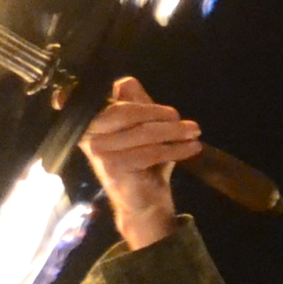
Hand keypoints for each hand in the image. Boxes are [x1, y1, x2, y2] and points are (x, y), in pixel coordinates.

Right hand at [79, 75, 201, 250]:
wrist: (143, 202)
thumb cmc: (143, 162)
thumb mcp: (142, 130)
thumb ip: (136, 105)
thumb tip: (127, 81)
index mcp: (89, 122)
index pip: (106, 100)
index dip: (124, 96)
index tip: (127, 85)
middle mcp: (88, 135)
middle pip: (125, 111)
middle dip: (158, 113)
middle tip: (182, 119)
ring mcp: (99, 151)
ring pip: (142, 132)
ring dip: (174, 131)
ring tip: (194, 132)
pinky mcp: (115, 167)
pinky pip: (150, 151)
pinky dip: (175, 148)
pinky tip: (191, 148)